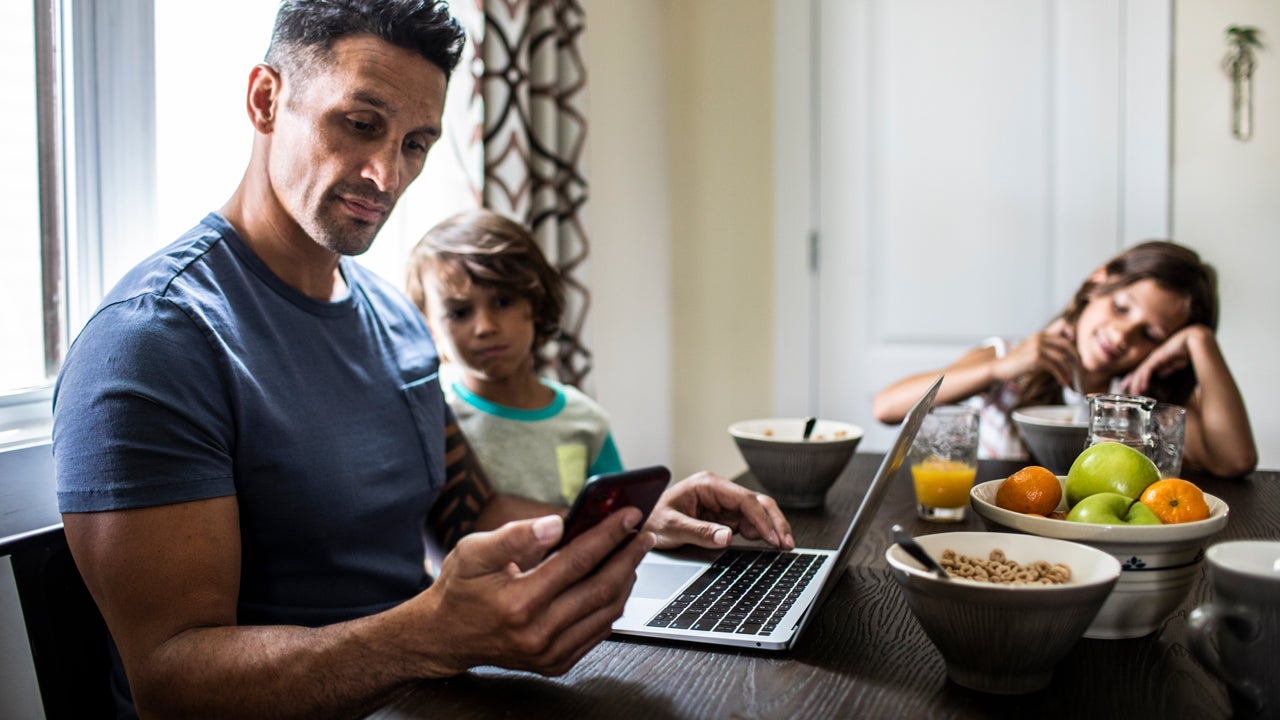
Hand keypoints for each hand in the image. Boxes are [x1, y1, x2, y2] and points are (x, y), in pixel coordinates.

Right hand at [413, 507, 653, 676]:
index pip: (576, 562)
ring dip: (625, 580)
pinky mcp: (556, 663)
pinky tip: (616, 582)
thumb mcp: (473, 552)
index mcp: (518, 603)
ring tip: (632, 554)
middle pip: (600, 589)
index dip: (607, 535)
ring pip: (606, 613)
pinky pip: (598, 632)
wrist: (445, 636)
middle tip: (643, 534)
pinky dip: (612, 604)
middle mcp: (537, 633)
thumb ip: (515, 535)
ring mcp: (549, 653)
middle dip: (628, 556)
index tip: (628, 516)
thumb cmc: (460, 589)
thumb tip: (556, 522)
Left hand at [645, 471, 794, 550]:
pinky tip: (768, 543)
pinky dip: (760, 533)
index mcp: (707, 485)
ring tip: (782, 546)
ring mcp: (721, 504)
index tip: (773, 537)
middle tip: (786, 542)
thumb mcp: (671, 527)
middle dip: (774, 521)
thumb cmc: (651, 519)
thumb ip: (699, 532)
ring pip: (756, 512)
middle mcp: (717, 491)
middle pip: (756, 502)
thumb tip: (726, 537)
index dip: (762, 518)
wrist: (639, 525)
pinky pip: (747, 522)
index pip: (744, 499)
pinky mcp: (722, 516)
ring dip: (770, 528)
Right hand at [996, 318, 1079, 388]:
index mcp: (1040, 334)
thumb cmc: (1017, 362)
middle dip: (1076, 359)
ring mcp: (1038, 347)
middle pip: (1066, 345)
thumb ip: (1046, 347)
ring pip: (1062, 358)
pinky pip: (1055, 367)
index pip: (1063, 325)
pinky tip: (1063, 382)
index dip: (1072, 334)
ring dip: (1069, 372)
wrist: (1000, 368)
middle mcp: (1040, 337)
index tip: (1074, 349)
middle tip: (1079, 371)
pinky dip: (1062, 376)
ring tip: (1070, 381)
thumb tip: (1066, 355)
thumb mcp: (1032, 349)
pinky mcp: (1036, 358)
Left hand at [1120, 324, 1205, 394]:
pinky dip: (1145, 378)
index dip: (1134, 378)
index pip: (1142, 370)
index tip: (1128, 386)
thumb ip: (1167, 368)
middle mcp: (1153, 358)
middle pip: (1138, 371)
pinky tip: (1144, 386)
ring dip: (1137, 383)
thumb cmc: (1186, 349)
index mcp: (1156, 359)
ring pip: (1141, 371)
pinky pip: (1149, 369)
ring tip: (1135, 393)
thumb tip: (1160, 374)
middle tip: (1127, 392)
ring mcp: (1154, 357)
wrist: (1193, 340)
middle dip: (1132, 382)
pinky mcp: (1158, 356)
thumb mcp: (1175, 363)